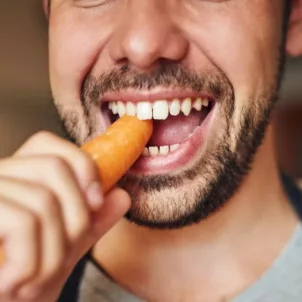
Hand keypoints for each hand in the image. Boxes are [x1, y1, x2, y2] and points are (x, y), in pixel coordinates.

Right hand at [0, 131, 130, 300]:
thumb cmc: (27, 276)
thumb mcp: (66, 245)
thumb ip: (94, 220)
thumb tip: (121, 196)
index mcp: (17, 176)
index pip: (49, 142)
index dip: (81, 164)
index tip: (96, 201)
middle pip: (54, 167)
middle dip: (75, 218)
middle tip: (63, 257)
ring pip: (43, 200)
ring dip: (52, 252)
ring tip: (38, 278)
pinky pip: (24, 222)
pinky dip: (31, 262)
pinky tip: (15, 281)